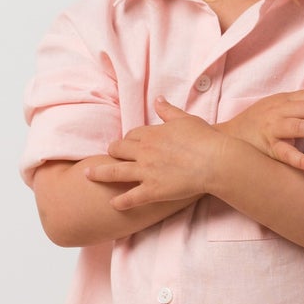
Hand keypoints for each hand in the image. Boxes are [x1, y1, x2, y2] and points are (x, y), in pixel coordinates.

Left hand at [85, 97, 230, 209]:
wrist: (215, 161)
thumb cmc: (205, 138)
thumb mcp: (185, 119)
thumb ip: (168, 110)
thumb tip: (158, 99)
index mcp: (152, 134)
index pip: (132, 135)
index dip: (128, 139)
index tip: (128, 142)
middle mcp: (144, 152)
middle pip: (119, 150)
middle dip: (112, 152)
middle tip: (107, 155)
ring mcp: (146, 172)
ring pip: (116, 172)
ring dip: (100, 173)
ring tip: (88, 175)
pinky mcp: (153, 191)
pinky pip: (131, 197)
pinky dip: (121, 201)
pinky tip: (113, 204)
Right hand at [216, 89, 303, 170]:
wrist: (224, 140)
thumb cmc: (254, 124)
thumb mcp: (276, 105)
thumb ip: (299, 98)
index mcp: (283, 101)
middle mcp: (278, 112)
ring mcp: (271, 129)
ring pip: (301, 126)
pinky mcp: (266, 148)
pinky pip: (285, 154)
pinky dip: (301, 160)